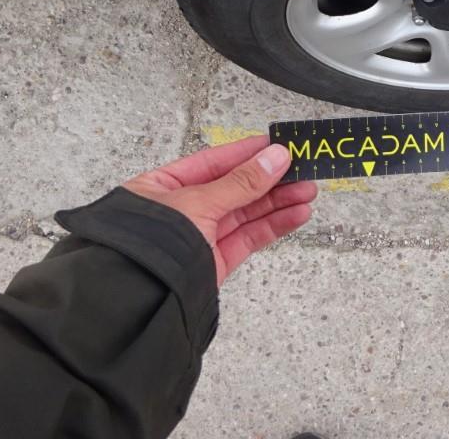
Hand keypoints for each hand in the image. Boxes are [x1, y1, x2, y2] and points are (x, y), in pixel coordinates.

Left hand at [123, 136, 315, 285]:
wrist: (140, 304)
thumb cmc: (147, 248)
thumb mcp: (197, 203)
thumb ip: (241, 182)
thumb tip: (274, 158)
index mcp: (163, 187)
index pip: (213, 162)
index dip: (248, 153)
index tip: (278, 145)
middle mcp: (181, 211)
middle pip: (235, 187)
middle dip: (271, 179)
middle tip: (303, 168)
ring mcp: (199, 237)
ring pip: (246, 213)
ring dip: (279, 201)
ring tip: (308, 190)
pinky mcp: (214, 262)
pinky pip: (249, 238)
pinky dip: (274, 226)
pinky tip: (296, 214)